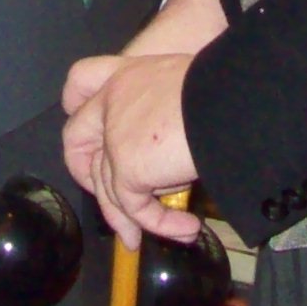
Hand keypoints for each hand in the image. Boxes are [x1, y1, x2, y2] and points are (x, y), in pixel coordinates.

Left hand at [59, 0, 224, 247]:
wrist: (231, 103)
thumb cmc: (226, 89)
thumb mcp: (192, 87)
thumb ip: (171, 108)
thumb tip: (183, 140)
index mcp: (129, 74)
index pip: (81, 79)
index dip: (77, 104)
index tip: (90, 124)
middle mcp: (113, 101)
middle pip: (75, 138)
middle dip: (84, 172)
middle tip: (112, 196)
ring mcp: (115, 136)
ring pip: (106, 185)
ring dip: (133, 217)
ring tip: (171, 231)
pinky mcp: (127, 168)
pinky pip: (135, 207)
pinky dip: (160, 225)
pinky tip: (188, 229)